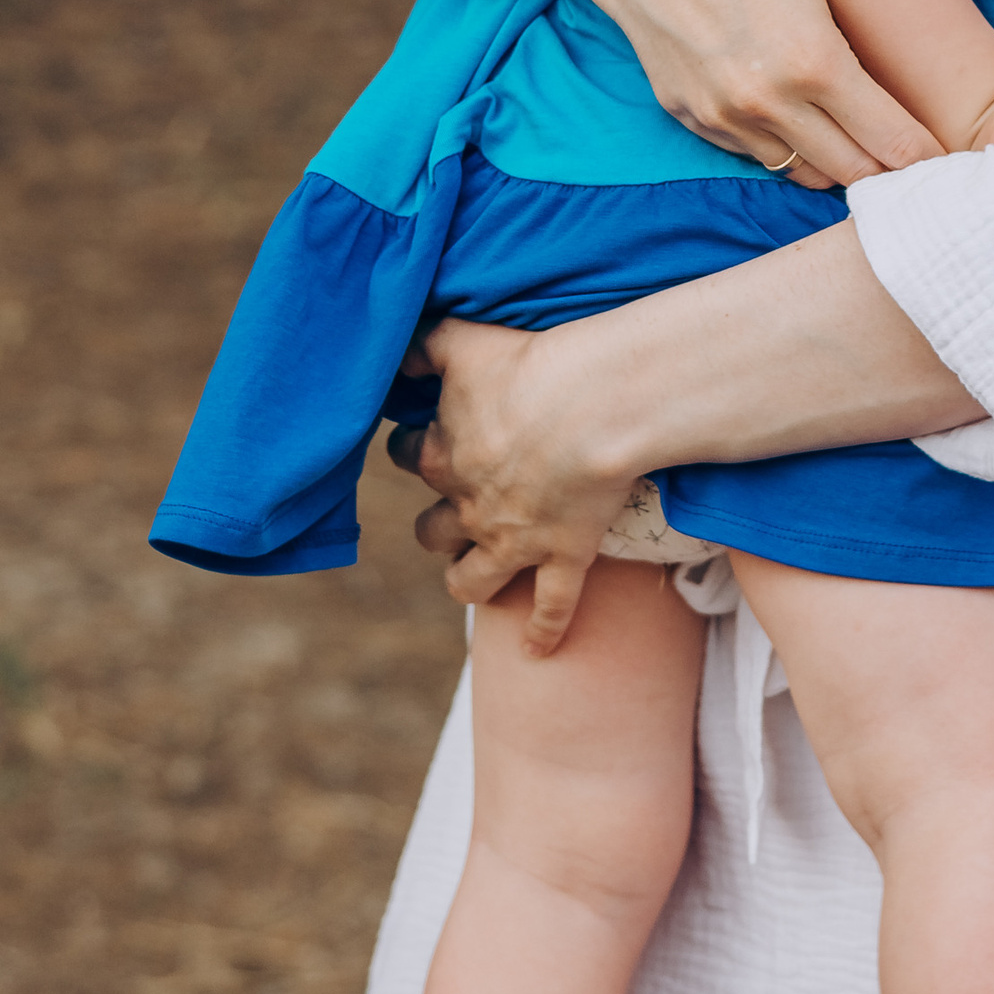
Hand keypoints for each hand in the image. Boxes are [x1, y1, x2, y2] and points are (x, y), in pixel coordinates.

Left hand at [391, 315, 636, 648]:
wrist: (595, 407)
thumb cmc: (530, 365)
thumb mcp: (464, 339)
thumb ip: (425, 344)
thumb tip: (398, 349)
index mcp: (442, 454)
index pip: (408, 456)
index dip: (413, 448)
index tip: (426, 439)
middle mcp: (468, 507)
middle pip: (431, 530)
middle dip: (436, 524)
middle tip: (456, 506)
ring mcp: (513, 540)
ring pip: (472, 580)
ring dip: (467, 580)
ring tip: (472, 577)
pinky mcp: (561, 557)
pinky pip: (549, 608)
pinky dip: (543, 633)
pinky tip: (537, 653)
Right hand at [583, 0, 941, 193]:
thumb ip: (851, 64)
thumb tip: (888, 115)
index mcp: (815, 63)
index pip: (892, 142)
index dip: (924, 158)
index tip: (943, 162)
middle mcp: (770, 102)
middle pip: (853, 173)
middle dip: (885, 170)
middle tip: (906, 162)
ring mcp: (726, 118)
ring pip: (803, 173)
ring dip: (831, 162)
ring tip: (849, 140)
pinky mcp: (693, 121)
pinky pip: (755, 156)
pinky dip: (780, 145)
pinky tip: (789, 117)